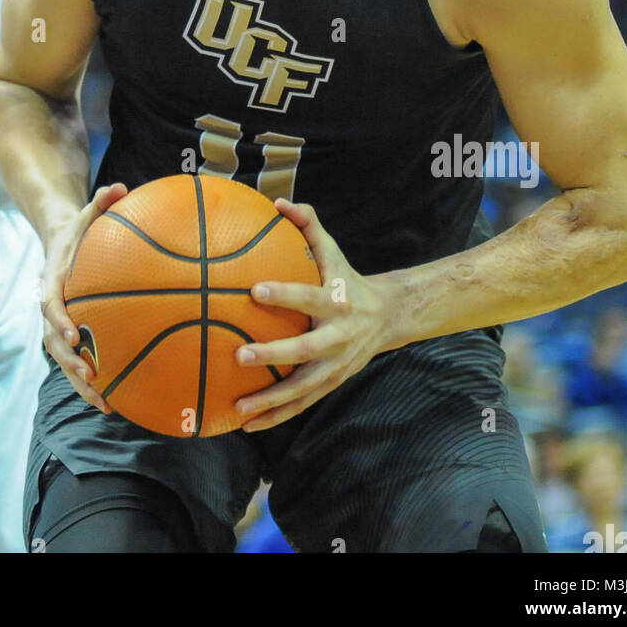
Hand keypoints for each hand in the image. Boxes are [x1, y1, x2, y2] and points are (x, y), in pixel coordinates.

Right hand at [40, 182, 127, 413]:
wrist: (61, 243)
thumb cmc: (79, 230)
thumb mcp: (87, 212)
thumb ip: (101, 200)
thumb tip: (119, 186)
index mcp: (52, 280)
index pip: (50, 303)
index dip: (59, 320)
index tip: (76, 334)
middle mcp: (50, 307)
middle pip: (53, 340)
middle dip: (69, 361)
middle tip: (90, 373)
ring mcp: (58, 325)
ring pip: (63, 360)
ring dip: (80, 383)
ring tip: (105, 402)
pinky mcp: (71, 336)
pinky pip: (78, 362)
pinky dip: (92, 382)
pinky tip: (116, 400)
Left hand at [233, 199, 394, 431]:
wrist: (388, 317)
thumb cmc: (346, 278)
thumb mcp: (333, 250)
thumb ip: (308, 225)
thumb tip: (278, 201)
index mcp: (336, 302)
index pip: (308, 296)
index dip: (284, 293)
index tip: (254, 289)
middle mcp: (337, 337)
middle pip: (304, 350)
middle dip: (273, 354)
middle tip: (239, 355)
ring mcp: (336, 366)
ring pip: (302, 388)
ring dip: (271, 401)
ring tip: (238, 408)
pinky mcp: (331, 384)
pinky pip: (301, 404)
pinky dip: (275, 417)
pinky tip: (245, 425)